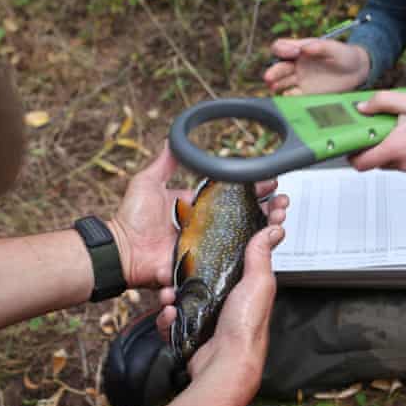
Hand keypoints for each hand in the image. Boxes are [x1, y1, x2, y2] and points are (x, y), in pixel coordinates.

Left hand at [108, 145, 287, 288]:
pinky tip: (266, 245)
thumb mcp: (148, 183)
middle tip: (282, 205)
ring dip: (266, 231)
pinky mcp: (204, 266)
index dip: (254, 190)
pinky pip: (230, 262)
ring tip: (279, 221)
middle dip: (269, 211)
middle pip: (246, 219)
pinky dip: (251, 255)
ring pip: (245, 240)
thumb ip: (164, 163)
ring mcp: (207, 248)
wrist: (122, 251)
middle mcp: (207, 228)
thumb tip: (173, 140)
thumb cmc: (131, 218)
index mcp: (198, 208)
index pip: (233, 197)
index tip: (271, 183)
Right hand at [158, 226, 283, 405]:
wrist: (226, 364)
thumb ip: (260, 255)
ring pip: (180, 299)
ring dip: (170, 296)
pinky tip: (171, 315)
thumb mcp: (258, 282)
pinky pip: (172, 320)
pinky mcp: (191, 333)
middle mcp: (224, 302)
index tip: (195, 242)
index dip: (211, 252)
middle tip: (171, 272)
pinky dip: (167, 318)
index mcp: (242, 288)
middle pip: (195, 279)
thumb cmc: (246, 327)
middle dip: (179, 275)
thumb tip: (273, 229)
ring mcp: (206, 318)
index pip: (225, 263)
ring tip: (168, 296)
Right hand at [263, 39, 369, 95]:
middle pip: (278, 67)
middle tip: (269, 77)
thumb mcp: (336, 48)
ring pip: (281, 82)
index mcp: (299, 49)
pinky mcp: (305, 93)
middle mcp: (295, 65)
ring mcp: (299, 80)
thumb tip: (305, 48)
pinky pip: (292, 95)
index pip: (281, 47)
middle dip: (273, 72)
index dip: (282, 50)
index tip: (295, 53)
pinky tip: (289, 95)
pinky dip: (288, 96)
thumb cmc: (345, 55)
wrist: (356, 72)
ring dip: (276, 85)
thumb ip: (321, 47)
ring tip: (274, 87)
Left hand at [349, 93, 405, 179]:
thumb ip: (382, 103)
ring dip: (395, 152)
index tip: (351, 146)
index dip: (352, 156)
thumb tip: (361, 109)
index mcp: (398, 147)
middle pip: (377, 162)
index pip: (361, 164)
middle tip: (386, 130)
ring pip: (394, 165)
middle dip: (377, 148)